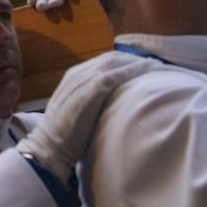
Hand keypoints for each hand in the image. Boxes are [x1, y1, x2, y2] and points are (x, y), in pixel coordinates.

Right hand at [18, 54, 155, 181]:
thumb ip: (89, 101)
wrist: (49, 148)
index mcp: (73, 76)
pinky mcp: (91, 90)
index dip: (124, 61)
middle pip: (111, 58)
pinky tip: (148, 70)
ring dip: (138, 62)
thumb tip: (110, 104)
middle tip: (155, 64)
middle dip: (134, 59)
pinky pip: (117, 74)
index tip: (142, 66)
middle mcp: (78, 73)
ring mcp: (83, 80)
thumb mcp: (75, 111)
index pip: (103, 62)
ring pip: (115, 62)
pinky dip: (134, 69)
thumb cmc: (64, 137)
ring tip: (157, 65)